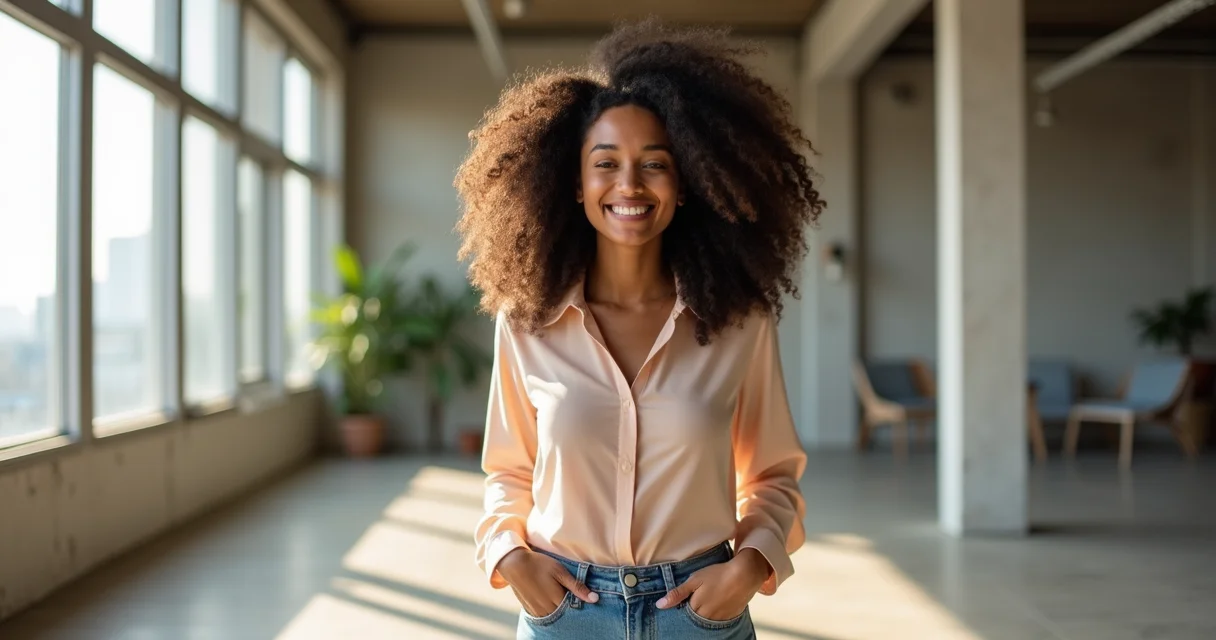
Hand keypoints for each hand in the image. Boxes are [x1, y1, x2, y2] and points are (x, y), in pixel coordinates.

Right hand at [498, 548, 598, 616]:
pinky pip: (544, 615)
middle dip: (569, 606)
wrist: (514, 564)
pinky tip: (549, 599)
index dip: (579, 601)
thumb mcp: (560, 571)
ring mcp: (538, 611)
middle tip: (567, 592)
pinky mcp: (530, 610)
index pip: (574, 608)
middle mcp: (547, 609)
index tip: (581, 594)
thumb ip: (577, 586)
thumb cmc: (540, 564)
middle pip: (564, 613)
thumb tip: (595, 599)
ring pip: (555, 616)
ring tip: (557, 593)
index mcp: (557, 600)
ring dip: (559, 608)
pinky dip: (550, 610)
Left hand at [655, 548, 769, 620]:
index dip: (683, 605)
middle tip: (698, 597)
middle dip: (693, 610)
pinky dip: (716, 613)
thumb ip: (678, 593)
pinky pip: (719, 620)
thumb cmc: (718, 574)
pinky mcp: (730, 617)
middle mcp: (707, 617)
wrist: (745, 575)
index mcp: (696, 608)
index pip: (683, 613)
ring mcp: (719, 619)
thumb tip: (660, 605)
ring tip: (708, 599)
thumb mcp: (694, 580)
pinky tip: (718, 602)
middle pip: (695, 618)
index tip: (685, 598)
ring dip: (704, 613)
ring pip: (706, 620)